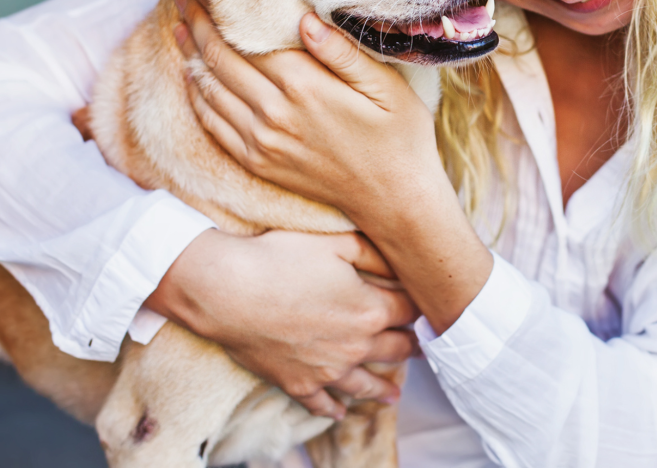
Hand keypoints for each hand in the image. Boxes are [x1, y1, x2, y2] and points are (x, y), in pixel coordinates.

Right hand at [145, 228, 417, 418]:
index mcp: (370, 309)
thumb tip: (401, 262)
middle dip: (410, 346)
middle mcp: (356, 346)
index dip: (419, 306)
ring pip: (365, 384)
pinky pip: (323, 404)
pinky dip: (334, 409)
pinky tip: (340, 412)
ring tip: (394, 394)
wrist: (231, 292)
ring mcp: (327, 370)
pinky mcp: (298, 384)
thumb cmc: (281, 259)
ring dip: (383, 388)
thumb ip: (373, 253)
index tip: (426, 306)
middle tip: (420, 348)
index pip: (408, 310)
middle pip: (395, 348)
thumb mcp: (335, 243)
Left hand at [173, 0, 494, 334]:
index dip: (219, 13)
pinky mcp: (258, 163)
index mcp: (305, 87)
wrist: (394, 201)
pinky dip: (198, 97)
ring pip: (210, 91)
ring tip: (179, 28)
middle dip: (197, 26)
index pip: (246, 40)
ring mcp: (262, 142)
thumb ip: (342, 52)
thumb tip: (304, 18)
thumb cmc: (399, 137)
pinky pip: (214, 126)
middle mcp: (275, 114)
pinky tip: (193, 78)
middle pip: (220, 61)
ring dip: (190, 57)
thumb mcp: (386, 87)